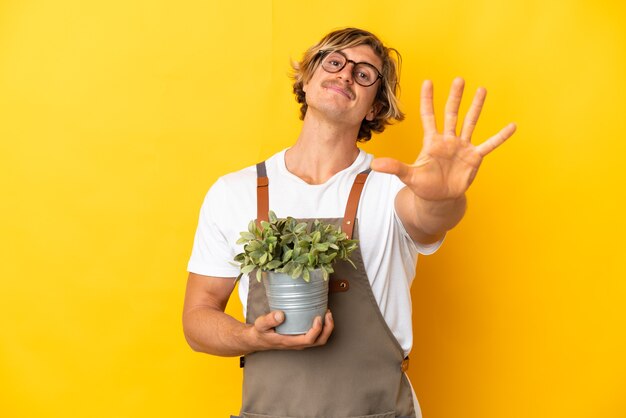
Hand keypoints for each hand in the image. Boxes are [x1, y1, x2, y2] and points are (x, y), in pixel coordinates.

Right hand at [249, 310, 333, 350]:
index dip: (317, 329)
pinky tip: (320, 315)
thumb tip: (280, 315)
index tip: (318, 316)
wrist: (258, 340)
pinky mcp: (301, 338)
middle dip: (327, 328)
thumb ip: (269, 320)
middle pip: (319, 341)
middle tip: (328, 314)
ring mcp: (300, 342)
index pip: (309, 339)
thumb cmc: (260, 332)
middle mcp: (298, 343)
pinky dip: (322, 327)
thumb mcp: (260, 325)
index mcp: (289, 341)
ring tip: (327, 313)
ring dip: (327, 328)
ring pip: (319, 340)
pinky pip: (316, 336)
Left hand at [371, 78, 516, 200]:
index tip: (427, 82)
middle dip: (455, 97)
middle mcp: (448, 140)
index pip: (428, 116)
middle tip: (459, 79)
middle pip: (452, 114)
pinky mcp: (474, 158)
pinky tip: (512, 126)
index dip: (428, 100)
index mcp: (432, 141)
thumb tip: (374, 166)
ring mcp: (462, 147)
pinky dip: (500, 136)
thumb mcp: (408, 176)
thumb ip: (394, 168)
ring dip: (476, 107)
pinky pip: (489, 145)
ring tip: (482, 90)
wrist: (439, 198)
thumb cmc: (423, 185)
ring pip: (470, 122)